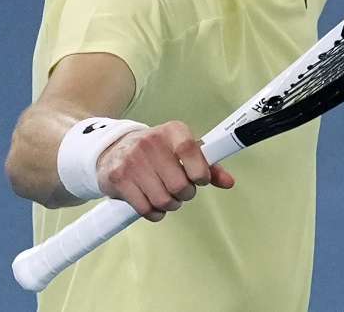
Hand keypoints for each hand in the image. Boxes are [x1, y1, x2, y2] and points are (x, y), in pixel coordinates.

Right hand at [95, 120, 235, 221]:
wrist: (114, 149)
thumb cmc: (157, 152)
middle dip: (185, 194)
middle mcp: (150, 142)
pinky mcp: (118, 178)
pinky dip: (155, 213)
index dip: (200, 171)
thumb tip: (229, 182)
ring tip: (167, 196)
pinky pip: (146, 208)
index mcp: (172, 131)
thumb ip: (208, 165)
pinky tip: (153, 203)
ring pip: (163, 200)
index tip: (201, 180)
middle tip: (181, 191)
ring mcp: (132, 160)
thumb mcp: (182, 150)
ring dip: (170, 205)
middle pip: (179, 185)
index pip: (191, 150)